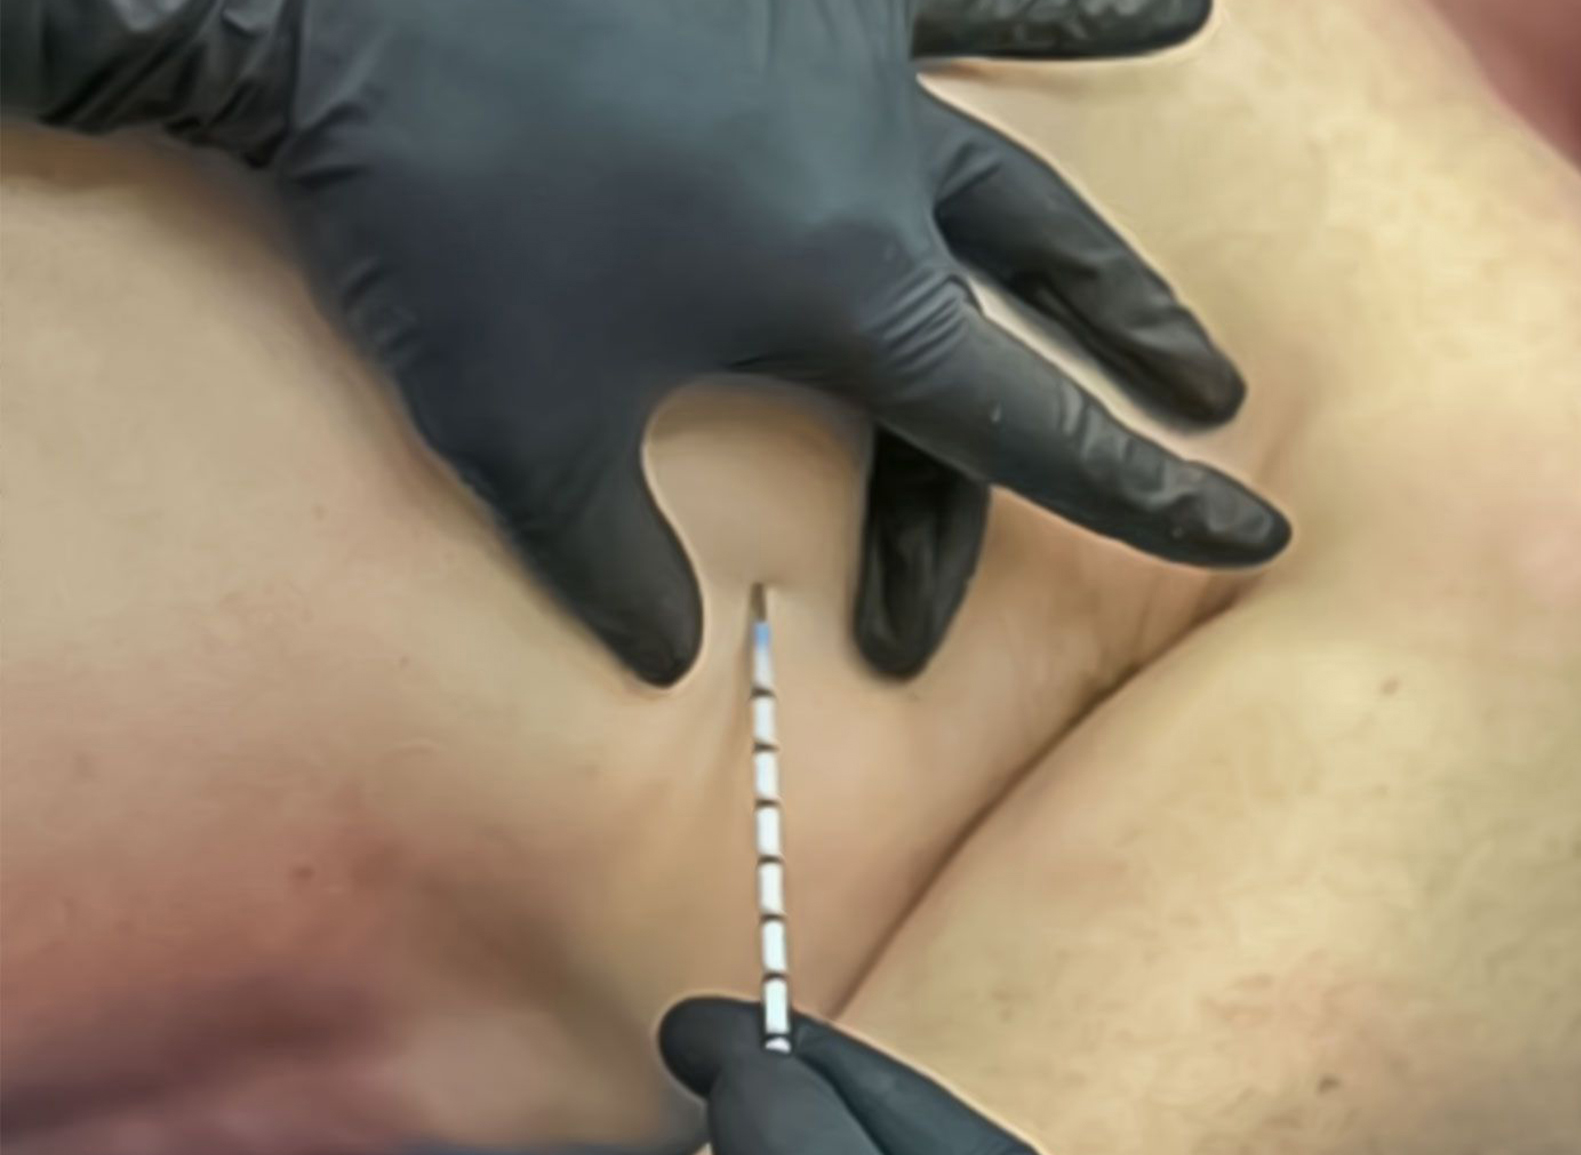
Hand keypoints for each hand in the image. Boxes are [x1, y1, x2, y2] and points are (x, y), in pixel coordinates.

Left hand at [8, 0, 1287, 683]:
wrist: (333, 2)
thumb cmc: (428, 226)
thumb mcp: (517, 437)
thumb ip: (613, 570)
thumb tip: (672, 661)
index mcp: (841, 295)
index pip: (1026, 427)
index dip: (1141, 497)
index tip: (1246, 534)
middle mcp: (882, 169)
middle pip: (1042, 296)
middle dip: (1139, 362)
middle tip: (1208, 411)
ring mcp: (849, 49)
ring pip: (1029, 148)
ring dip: (1113, 227)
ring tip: (1185, 269)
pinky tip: (1172, 4)